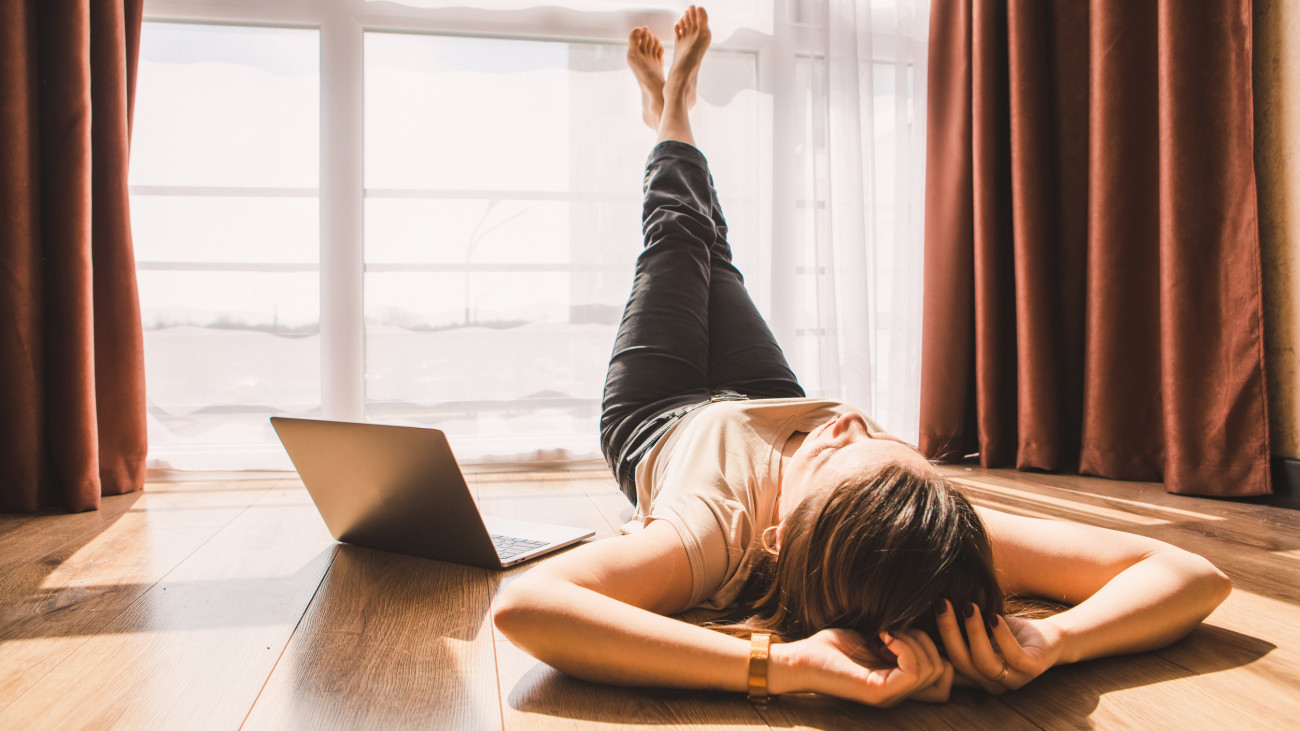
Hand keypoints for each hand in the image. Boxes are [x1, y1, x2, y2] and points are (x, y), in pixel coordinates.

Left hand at [774, 627, 953, 705]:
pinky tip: (884, 636)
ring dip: (916, 641)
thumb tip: (928, 619)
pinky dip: (905, 646)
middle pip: (946, 674)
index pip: (947, 679)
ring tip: (888, 633)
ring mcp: (891, 695)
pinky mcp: (879, 691)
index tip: (908, 631)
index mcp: (900, 682)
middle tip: (897, 631)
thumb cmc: (832, 648)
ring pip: (935, 670)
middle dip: (929, 641)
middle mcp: (899, 693)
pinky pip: (914, 671)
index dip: (940, 649)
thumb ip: (901, 637)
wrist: (800, 659)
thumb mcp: (875, 638)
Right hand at [934, 599, 1065, 693]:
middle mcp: (990, 683)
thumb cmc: (1009, 632)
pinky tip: (995, 616)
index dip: (930, 645)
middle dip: (947, 631)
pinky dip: (1001, 635)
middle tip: (941, 604)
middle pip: (959, 662)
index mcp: (974, 676)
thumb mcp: (979, 630)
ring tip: (969, 606)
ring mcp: (1012, 680)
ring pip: (983, 662)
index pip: (945, 665)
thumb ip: (958, 630)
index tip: (921, 616)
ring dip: (973, 632)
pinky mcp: (1032, 670)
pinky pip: (1013, 657)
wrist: (1051, 637)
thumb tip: (926, 609)